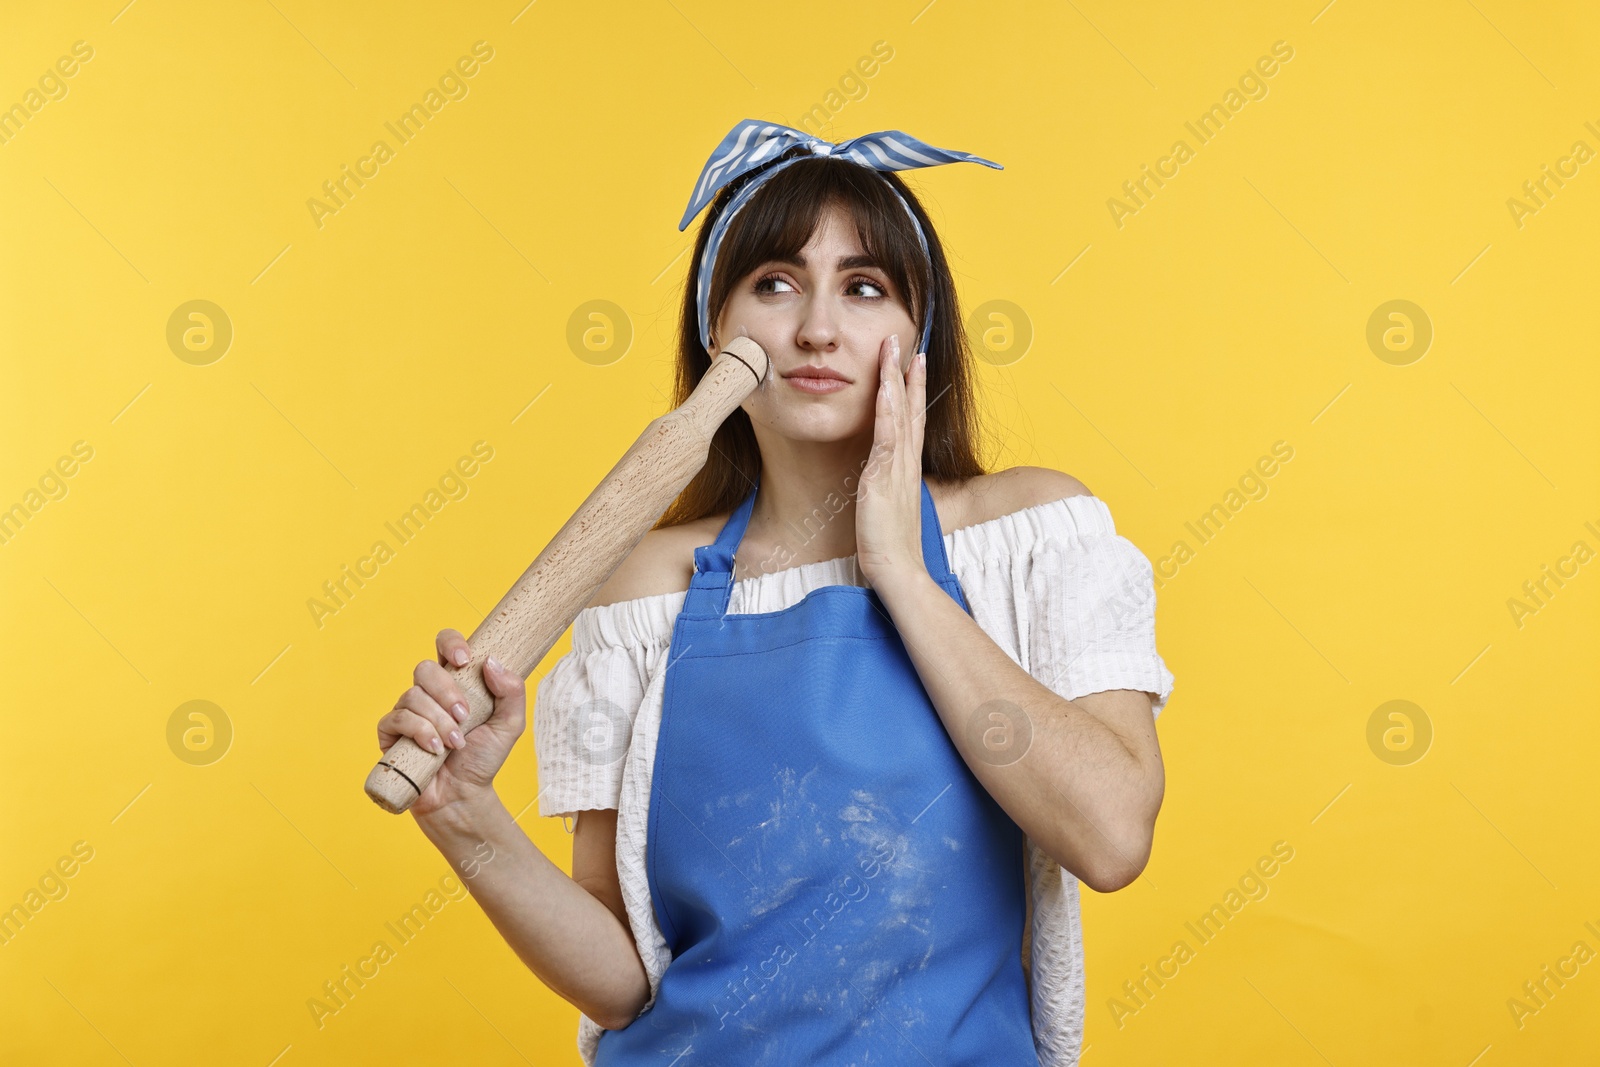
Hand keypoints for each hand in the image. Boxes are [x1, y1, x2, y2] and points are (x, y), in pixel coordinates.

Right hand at [376, 629, 525, 820]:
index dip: (451, 643)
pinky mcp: (391, 733)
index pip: (445, 646)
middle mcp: (429, 693)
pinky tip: (434, 749)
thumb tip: (491, 661)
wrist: (463, 795)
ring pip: (413, 695)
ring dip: (438, 720)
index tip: (465, 660)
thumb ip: (511, 691)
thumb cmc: (483, 758)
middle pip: (425, 668)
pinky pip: (397, 718)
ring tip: (455, 742)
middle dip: (446, 691)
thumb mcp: (510, 724)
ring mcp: (408, 712)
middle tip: (465, 716)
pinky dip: (419, 732)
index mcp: (456, 683)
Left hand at [855, 333, 928, 589]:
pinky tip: (885, 387)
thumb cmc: (890, 544)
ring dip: (896, 378)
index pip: (912, 419)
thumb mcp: (888, 506)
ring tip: (895, 349)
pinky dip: (887, 409)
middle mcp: (906, 461)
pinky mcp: (884, 476)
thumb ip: (887, 486)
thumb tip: (880, 478)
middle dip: (907, 373)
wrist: (898, 568)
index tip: (913, 364)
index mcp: (906, 466)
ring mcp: (897, 466)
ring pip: (899, 412)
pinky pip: (887, 435)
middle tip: (907, 343)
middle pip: (910, 407)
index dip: (912, 390)